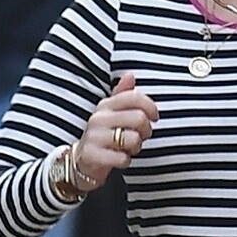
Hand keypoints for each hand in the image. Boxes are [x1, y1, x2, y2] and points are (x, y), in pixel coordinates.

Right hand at [72, 72, 158, 186]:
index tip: (154, 117)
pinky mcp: (92, 155)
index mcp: (106, 104)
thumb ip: (123, 95)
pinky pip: (123, 158)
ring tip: (127, 148)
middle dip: (146, 131)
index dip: (151, 107)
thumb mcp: (112, 113)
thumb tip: (130, 75)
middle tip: (139, 137)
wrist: (82, 161)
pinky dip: (125, 161)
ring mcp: (94, 136)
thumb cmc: (104, 135)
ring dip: (136, 147)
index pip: (135, 98)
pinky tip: (118, 159)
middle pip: (139, 118)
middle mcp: (99, 118)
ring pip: (134, 139)